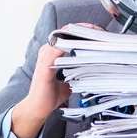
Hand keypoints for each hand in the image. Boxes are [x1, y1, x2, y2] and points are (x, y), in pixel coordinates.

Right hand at [12, 23, 102, 137]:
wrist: (38, 108)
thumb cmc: (51, 94)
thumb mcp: (69, 80)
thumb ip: (77, 72)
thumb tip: (93, 70)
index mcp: (53, 53)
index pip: (67, 35)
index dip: (82, 31)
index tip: (98, 32)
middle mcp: (48, 51)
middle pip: (65, 32)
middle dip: (83, 29)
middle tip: (99, 31)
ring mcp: (45, 57)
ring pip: (61, 37)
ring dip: (77, 34)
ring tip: (92, 34)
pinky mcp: (44, 66)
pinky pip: (55, 50)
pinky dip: (67, 45)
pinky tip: (78, 43)